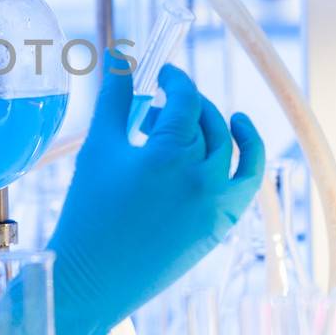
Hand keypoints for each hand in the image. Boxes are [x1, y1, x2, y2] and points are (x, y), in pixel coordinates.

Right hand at [48, 59, 263, 334]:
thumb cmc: (88, 213)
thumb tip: (119, 57)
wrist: (93, 278)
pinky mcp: (221, 227)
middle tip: (161, 107)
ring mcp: (217, 205)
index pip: (185, 99)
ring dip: (224, 128)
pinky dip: (247, 162)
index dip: (175, 79)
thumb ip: (114, 99)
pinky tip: (235, 149)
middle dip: (189, 105)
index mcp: (169, 154)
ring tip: (212, 119)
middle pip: (209, 123)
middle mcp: (202, 177)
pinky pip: (246, 186)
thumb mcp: (98, 148)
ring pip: (236, 152)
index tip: (162, 74)